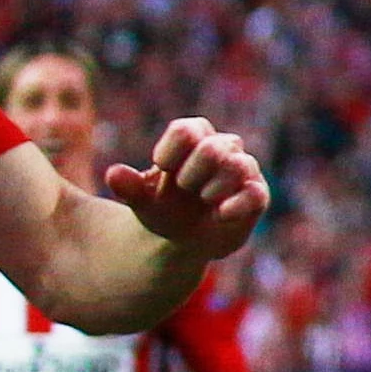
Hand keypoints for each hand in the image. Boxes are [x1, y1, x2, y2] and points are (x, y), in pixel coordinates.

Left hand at [107, 117, 271, 261]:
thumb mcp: (141, 200)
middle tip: (184, 188)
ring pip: (236, 166)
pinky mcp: (257, 195)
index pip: (186, 131)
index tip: (160, 169)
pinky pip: (255, 194)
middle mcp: (223, 147)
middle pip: (211, 149)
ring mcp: (244, 170)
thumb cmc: (164, 208)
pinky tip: (219, 214)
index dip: (170, 153)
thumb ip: (128, 187)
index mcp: (194, 137)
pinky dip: (236, 205)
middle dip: (190, 175)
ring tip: (203, 200)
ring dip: (211, 189)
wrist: (185, 240)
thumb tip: (113, 174)